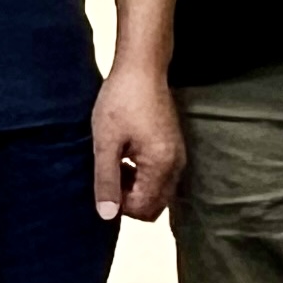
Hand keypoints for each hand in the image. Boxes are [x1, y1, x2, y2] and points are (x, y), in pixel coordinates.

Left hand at [90, 65, 184, 222]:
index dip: (119, 204)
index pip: (143, 209)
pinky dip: (143, 176)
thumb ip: (106, 180)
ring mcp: (178, 156)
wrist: (142, 67)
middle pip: (154, 206)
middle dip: (130, 200)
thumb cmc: (121, 101)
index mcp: (161, 166)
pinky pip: (161, 177)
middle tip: (110, 175)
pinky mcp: (174, 147)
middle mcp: (176, 166)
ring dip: (136, 188)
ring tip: (116, 163)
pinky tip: (126, 156)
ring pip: (158, 192)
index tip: (104, 181)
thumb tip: (106, 215)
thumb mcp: (106, 141)